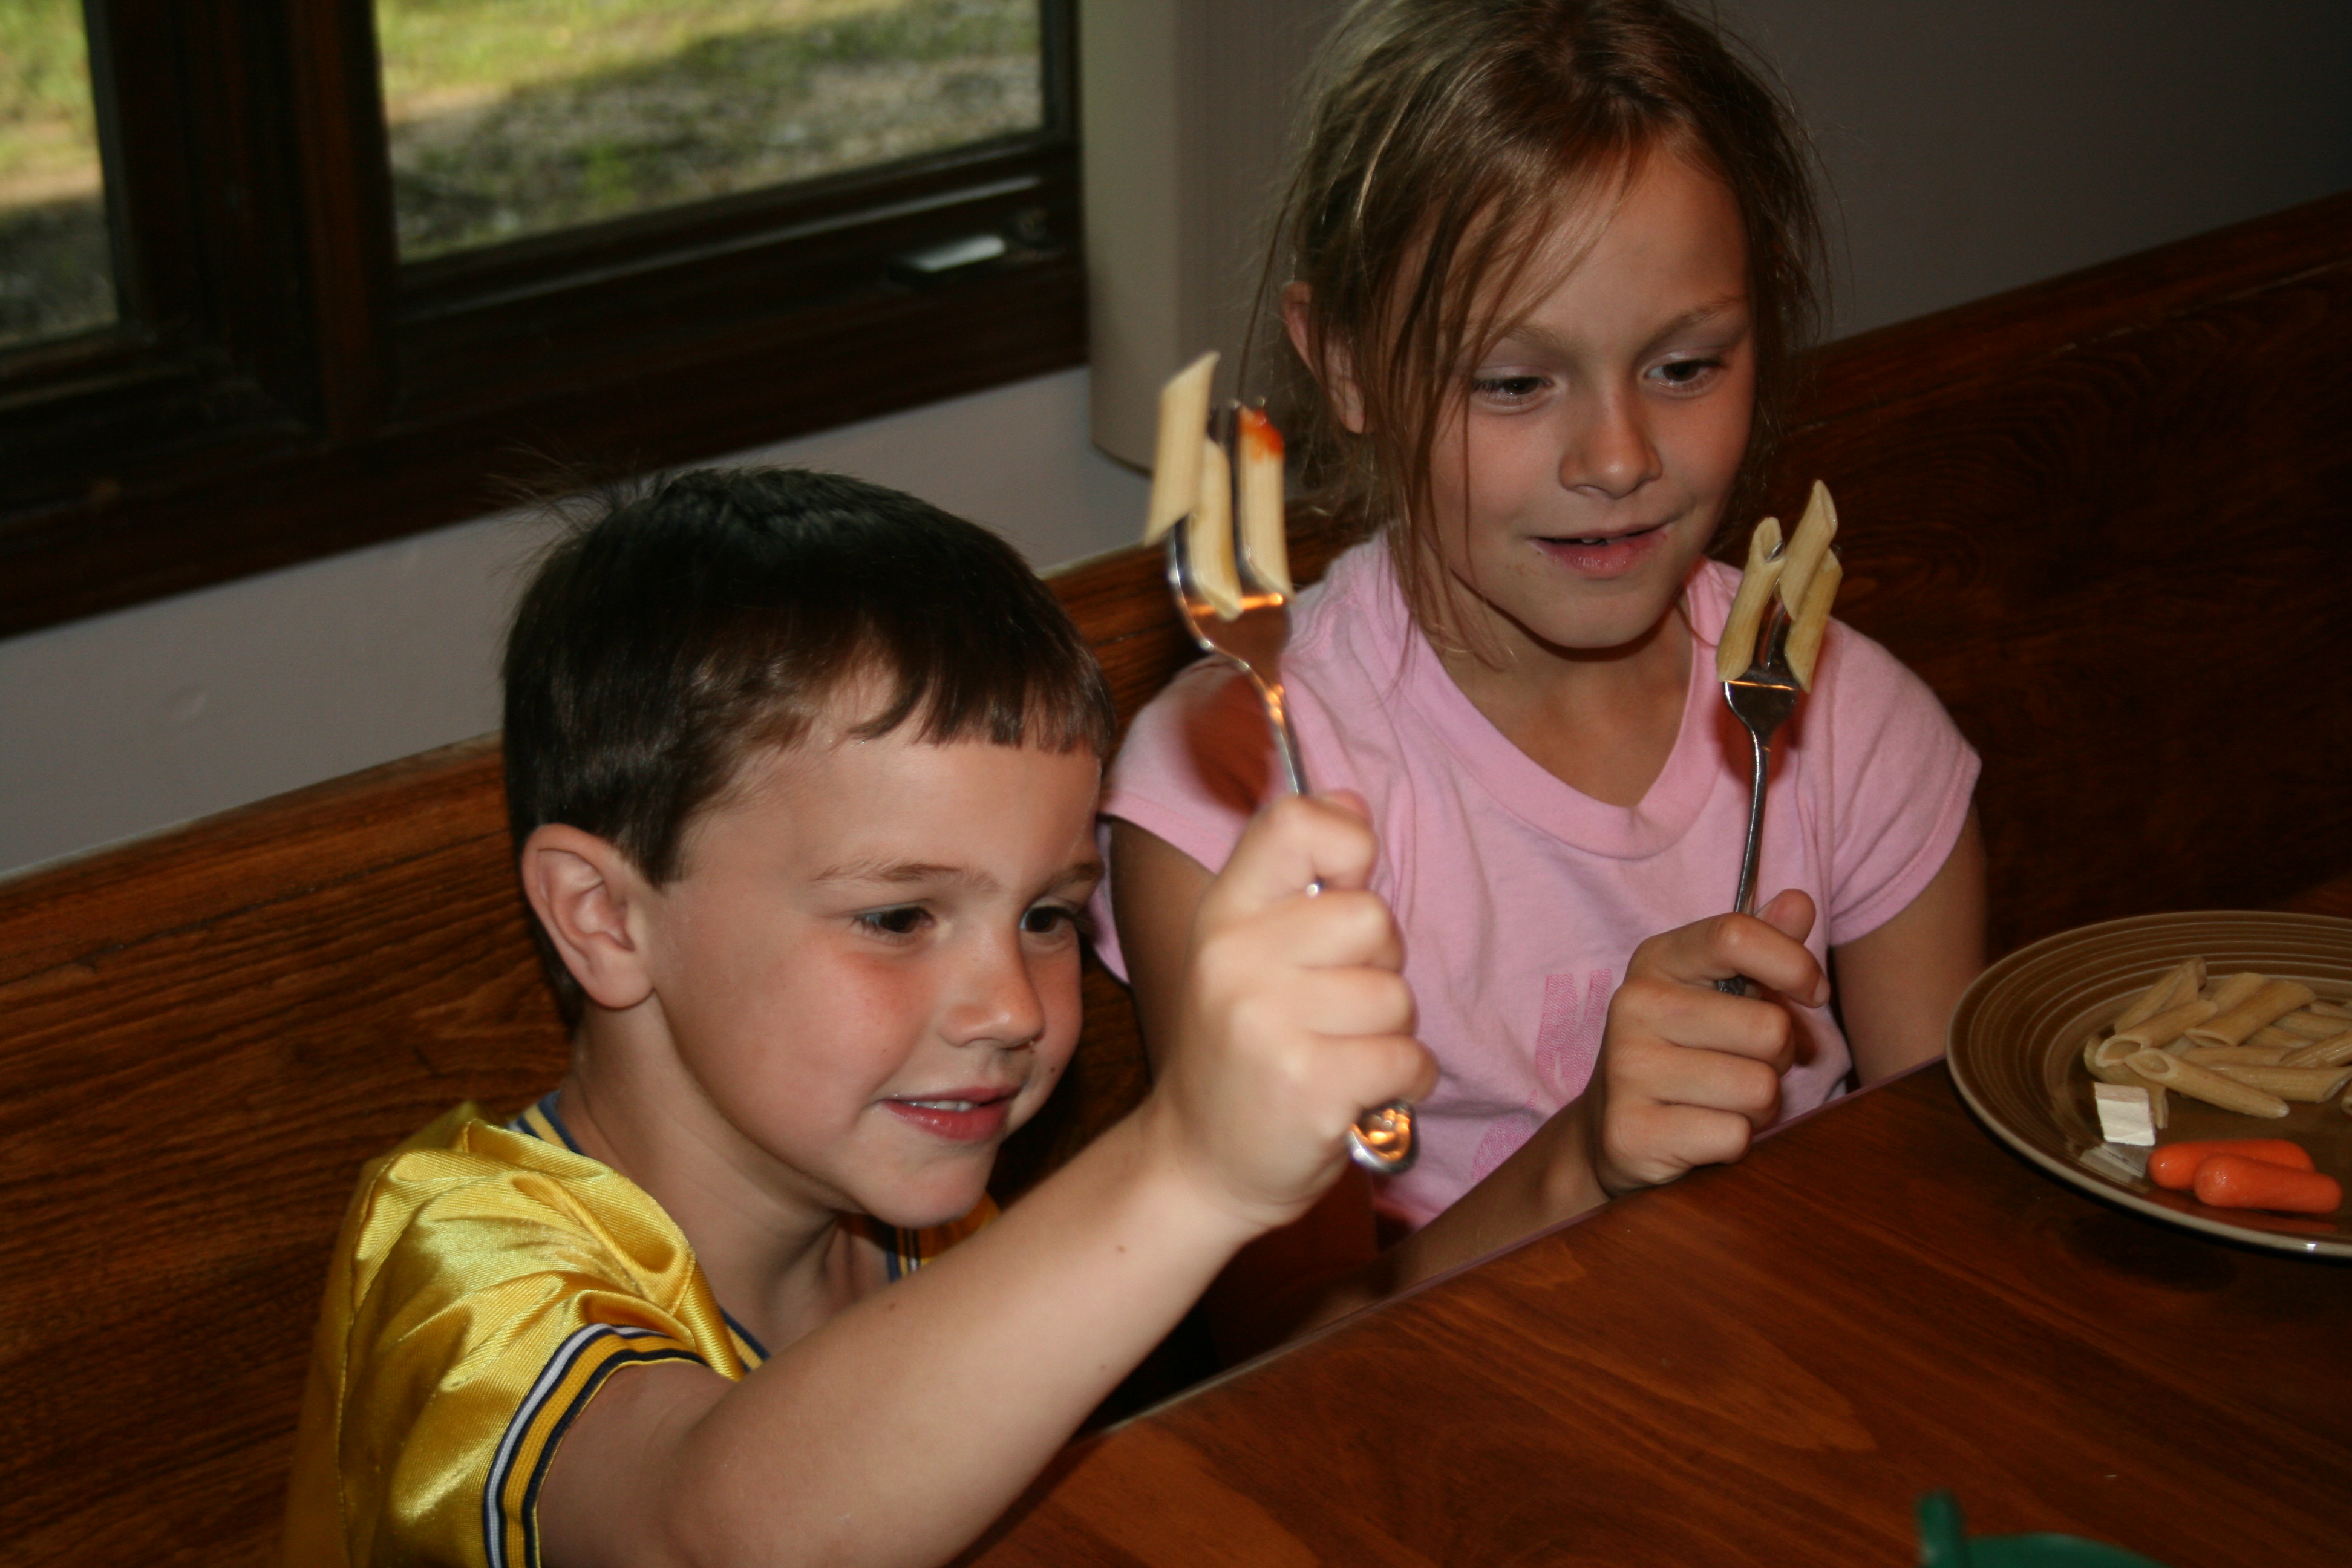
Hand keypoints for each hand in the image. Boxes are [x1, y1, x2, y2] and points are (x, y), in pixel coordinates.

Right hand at [1144, 794, 1436, 1231]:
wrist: (1202, 1164)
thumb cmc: (1243, 1052)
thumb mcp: (1247, 952)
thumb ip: (1297, 877)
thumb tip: (1349, 798)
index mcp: (1223, 914)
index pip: (1296, 823)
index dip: (1347, 845)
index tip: (1344, 891)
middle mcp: (1235, 960)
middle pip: (1372, 916)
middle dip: (1380, 965)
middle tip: (1338, 1007)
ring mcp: (1269, 1024)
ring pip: (1396, 994)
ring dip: (1391, 1032)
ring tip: (1342, 1054)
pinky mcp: (1309, 1087)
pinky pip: (1408, 1057)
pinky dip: (1405, 1081)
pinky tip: (1362, 1094)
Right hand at [1577, 890, 1829, 1197]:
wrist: (1613, 1131)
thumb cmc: (1686, 1052)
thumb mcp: (1719, 991)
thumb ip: (1761, 947)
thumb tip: (1799, 903)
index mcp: (1657, 960)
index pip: (1735, 935)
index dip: (1794, 965)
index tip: (1811, 992)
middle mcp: (1632, 1005)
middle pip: (1768, 1027)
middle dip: (1779, 1057)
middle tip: (1747, 1064)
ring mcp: (1626, 1069)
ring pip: (1758, 1088)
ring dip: (1759, 1106)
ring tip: (1725, 1101)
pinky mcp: (1630, 1131)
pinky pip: (1733, 1137)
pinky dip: (1733, 1143)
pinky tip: (1702, 1134)